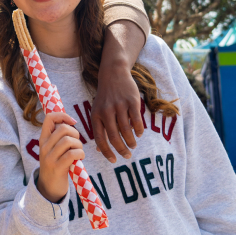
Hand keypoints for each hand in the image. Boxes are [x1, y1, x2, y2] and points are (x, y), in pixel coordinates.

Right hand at [35, 112, 84, 202]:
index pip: (50, 118)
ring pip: (68, 141)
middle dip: (76, 134)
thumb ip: (58, 138)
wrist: (49, 188)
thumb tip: (70, 122)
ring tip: (79, 152)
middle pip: (63, 129)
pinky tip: (80, 158)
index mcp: (43, 139)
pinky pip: (72, 154)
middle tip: (77, 144)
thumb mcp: (53, 149)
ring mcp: (49, 157)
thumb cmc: (56, 165)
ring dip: (79, 145)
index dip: (63, 116)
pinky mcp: (57, 168)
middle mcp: (44, 146)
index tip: (73, 122)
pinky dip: (80, 154)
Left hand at [95, 20, 146, 161]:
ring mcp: (119, 105)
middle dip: (121, 149)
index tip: (113, 161)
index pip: (100, 138)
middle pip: (114, 136)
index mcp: (96, 115)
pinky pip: (136, 120)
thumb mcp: (97, 111)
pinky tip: (139, 134)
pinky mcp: (132, 101)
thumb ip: (99, 129)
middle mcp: (106, 111)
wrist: (113, 74)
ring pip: (126, 130)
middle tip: (127, 156)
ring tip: (133, 145)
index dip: (107, 152)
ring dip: (131, 141)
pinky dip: (138, 130)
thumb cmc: (105, 97)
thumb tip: (99, 150)